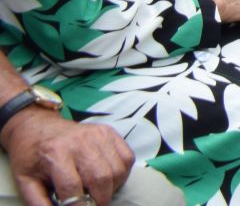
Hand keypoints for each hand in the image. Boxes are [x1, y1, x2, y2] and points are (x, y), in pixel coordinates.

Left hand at [2, 108, 133, 205]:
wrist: (37, 127)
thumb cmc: (32, 157)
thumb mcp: (26, 182)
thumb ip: (39, 202)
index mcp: (55, 153)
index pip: (72, 187)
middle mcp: (80, 142)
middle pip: (101, 178)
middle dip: (100, 201)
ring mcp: (98, 135)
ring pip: (117, 170)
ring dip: (112, 189)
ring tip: (99, 193)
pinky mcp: (109, 132)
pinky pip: (127, 157)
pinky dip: (122, 174)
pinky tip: (108, 179)